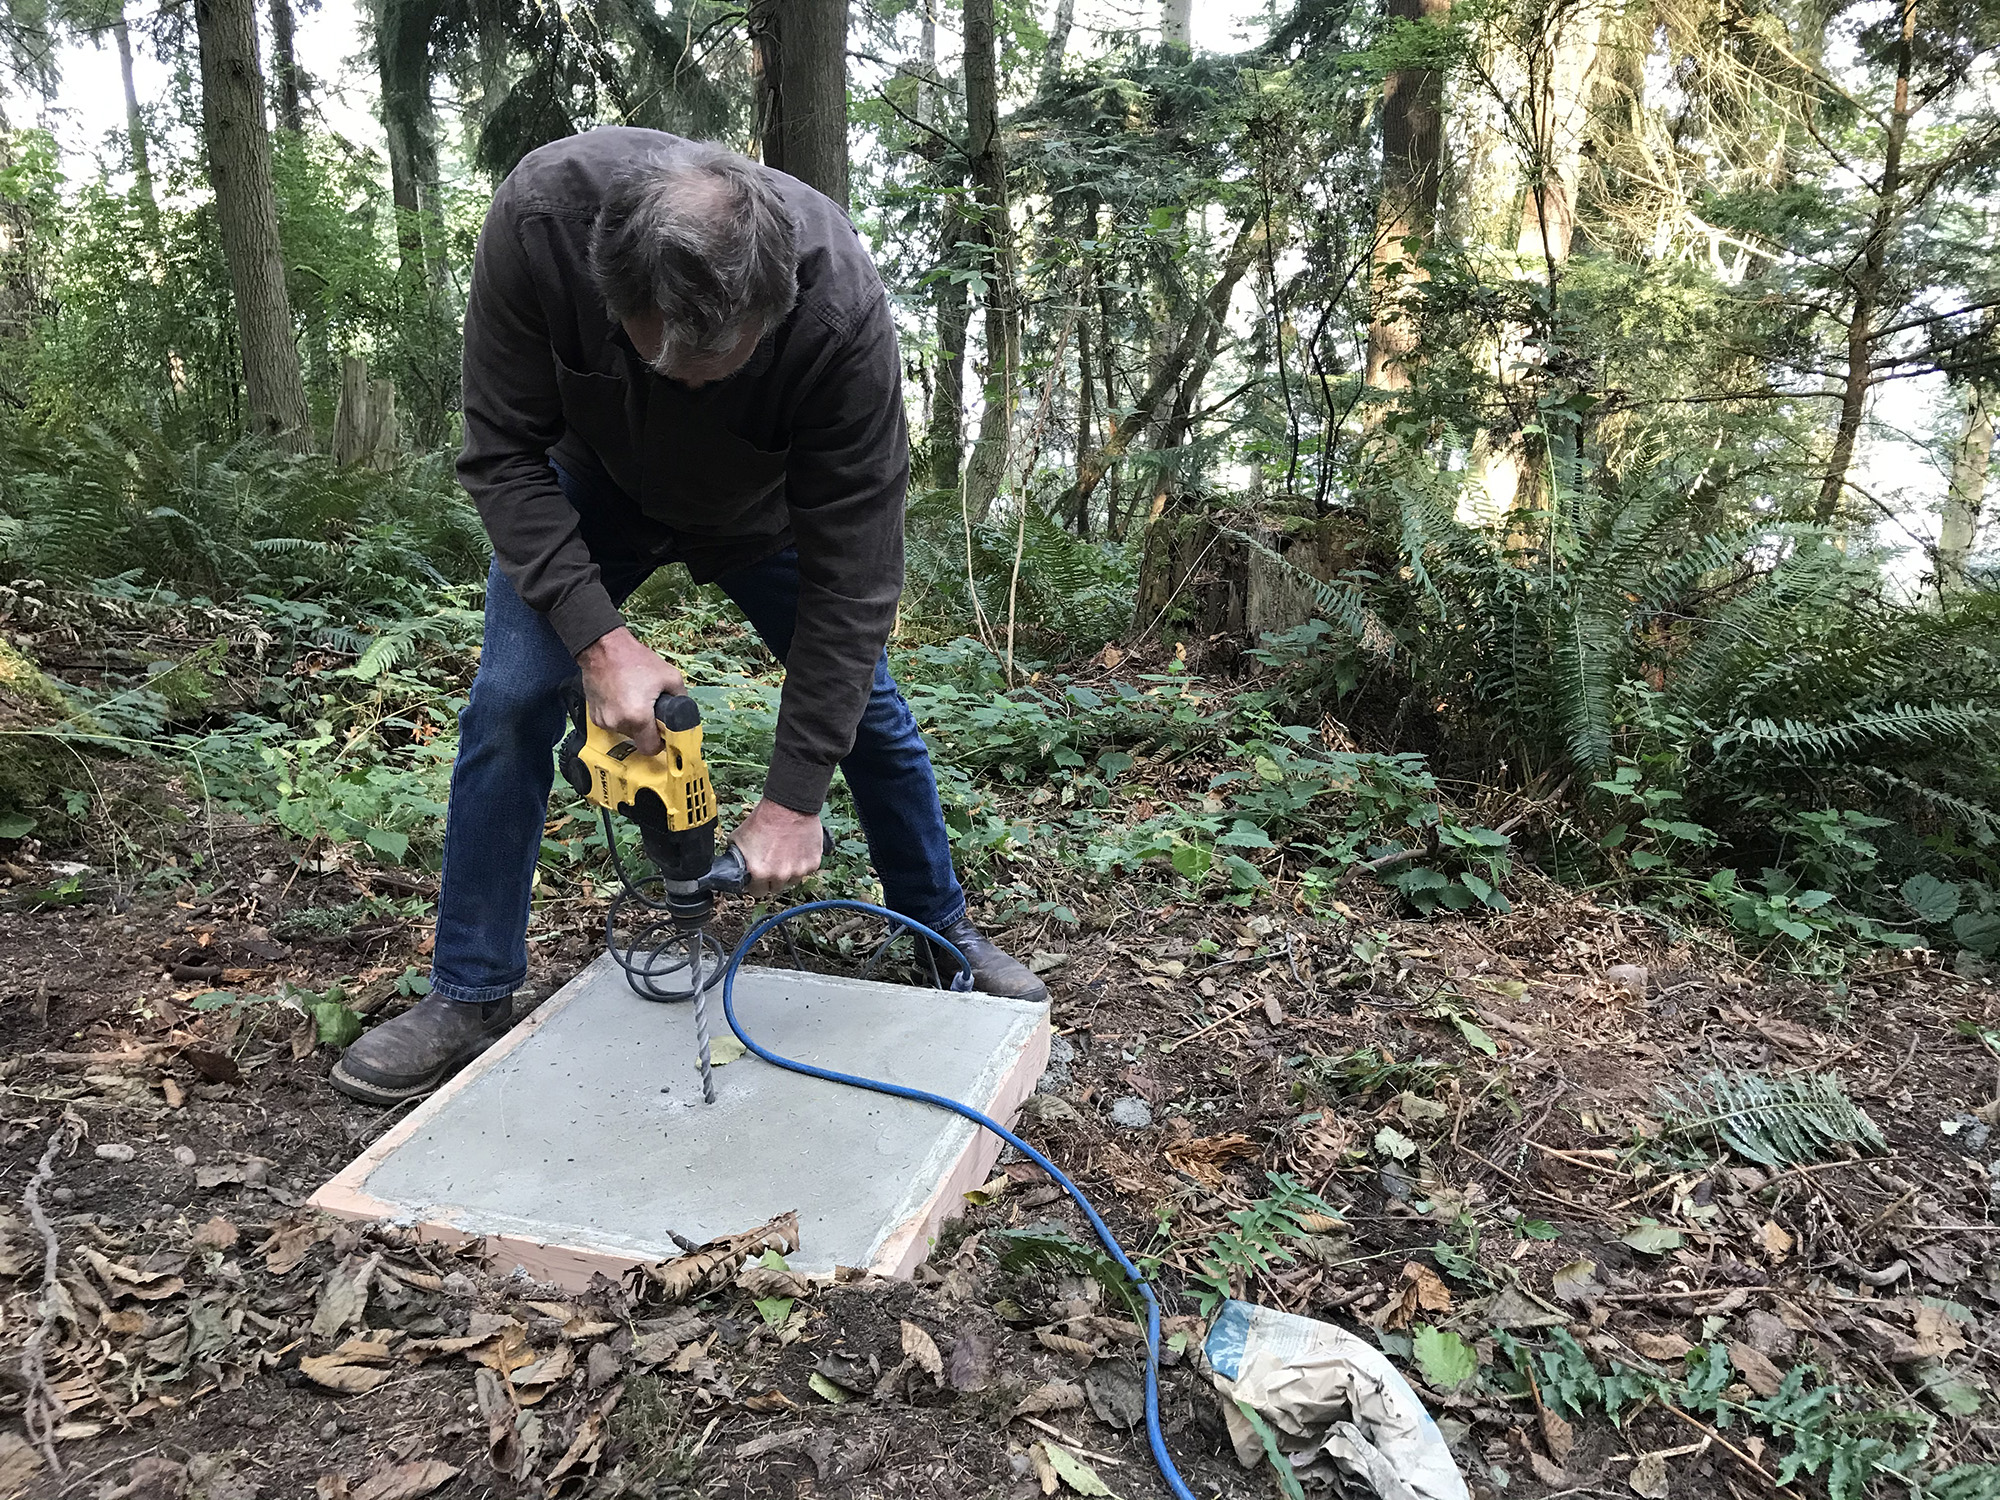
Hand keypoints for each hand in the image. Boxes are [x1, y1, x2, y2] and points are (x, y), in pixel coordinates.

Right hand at [577, 627, 684, 755]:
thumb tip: (685, 715)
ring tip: (634, 697)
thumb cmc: (635, 660)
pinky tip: (622, 697)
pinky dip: (620, 715)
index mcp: (638, 717)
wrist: (603, 648)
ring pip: (625, 731)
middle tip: (650, 707)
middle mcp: (618, 723)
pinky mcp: (594, 716)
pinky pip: (613, 723)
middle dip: (647, 727)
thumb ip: (681, 699)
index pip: (651, 748)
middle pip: (638, 738)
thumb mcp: (670, 677)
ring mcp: (603, 721)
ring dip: (633, 720)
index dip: (660, 743)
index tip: (663, 733)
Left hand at [730, 799, 824, 896]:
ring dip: (788, 872)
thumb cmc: (764, 819)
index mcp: (759, 872)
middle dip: (772, 878)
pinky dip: (802, 863)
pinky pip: (806, 871)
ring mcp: (798, 871)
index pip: (756, 892)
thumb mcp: (738, 839)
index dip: (756, 884)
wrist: (788, 806)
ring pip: (791, 881)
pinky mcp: (812, 863)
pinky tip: (796, 849)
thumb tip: (733, 867)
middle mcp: (779, 875)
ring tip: (785, 853)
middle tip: (772, 861)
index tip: (757, 876)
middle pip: (775, 888)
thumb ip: (737, 858)